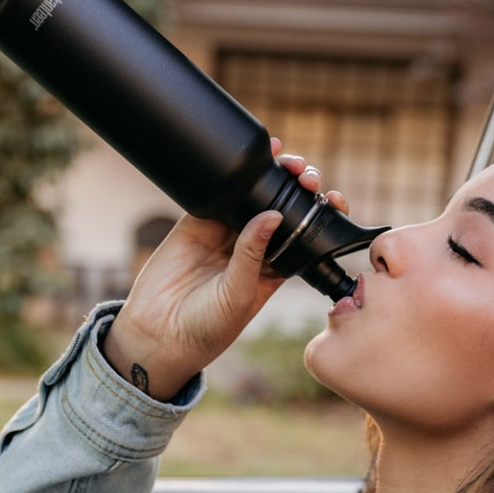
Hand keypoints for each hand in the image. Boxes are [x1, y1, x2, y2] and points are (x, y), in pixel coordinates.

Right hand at [102, 139, 347, 400]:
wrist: (159, 332)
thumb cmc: (206, 328)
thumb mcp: (238, 295)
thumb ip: (252, 256)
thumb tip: (273, 214)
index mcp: (273, 269)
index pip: (305, 234)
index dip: (321, 214)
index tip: (334, 200)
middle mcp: (253, 248)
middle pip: (284, 208)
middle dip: (300, 187)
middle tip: (306, 177)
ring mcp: (225, 233)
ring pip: (255, 194)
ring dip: (273, 174)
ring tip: (286, 163)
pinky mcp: (199, 223)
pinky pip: (221, 193)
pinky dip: (235, 174)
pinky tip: (251, 159)